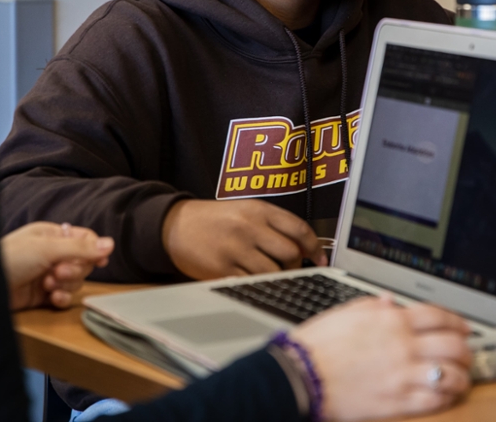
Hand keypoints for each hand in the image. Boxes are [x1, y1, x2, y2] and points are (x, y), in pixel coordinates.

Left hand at [0, 221, 113, 310]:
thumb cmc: (9, 258)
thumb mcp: (47, 249)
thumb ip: (80, 248)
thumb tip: (110, 244)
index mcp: (52, 235)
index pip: (84, 240)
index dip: (93, 250)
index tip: (98, 261)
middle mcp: (51, 254)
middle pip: (83, 262)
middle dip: (74, 269)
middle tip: (58, 272)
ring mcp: (47, 275)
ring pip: (75, 281)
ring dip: (66, 284)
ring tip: (48, 284)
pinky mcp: (42, 296)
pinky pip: (64, 297)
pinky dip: (61, 298)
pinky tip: (52, 298)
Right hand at [162, 199, 325, 279]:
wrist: (175, 225)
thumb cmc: (215, 219)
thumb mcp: (245, 210)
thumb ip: (273, 224)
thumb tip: (305, 247)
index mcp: (258, 210)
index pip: (298, 228)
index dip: (315, 246)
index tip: (321, 258)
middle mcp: (249, 228)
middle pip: (290, 253)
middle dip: (296, 265)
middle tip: (291, 268)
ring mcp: (235, 249)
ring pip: (274, 272)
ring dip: (280, 278)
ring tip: (274, 276)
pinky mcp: (222, 270)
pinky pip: (252, 283)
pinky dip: (260, 286)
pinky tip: (257, 282)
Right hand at [291, 296, 471, 419]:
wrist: (301, 375)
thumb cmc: (318, 345)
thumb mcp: (346, 313)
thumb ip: (373, 306)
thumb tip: (390, 302)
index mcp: (391, 320)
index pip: (438, 316)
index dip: (457, 321)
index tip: (463, 327)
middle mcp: (403, 345)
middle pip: (453, 345)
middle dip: (465, 350)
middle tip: (466, 354)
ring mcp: (403, 375)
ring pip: (450, 374)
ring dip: (461, 376)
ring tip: (460, 378)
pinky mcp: (397, 402)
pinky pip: (435, 400)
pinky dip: (446, 398)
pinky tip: (446, 396)